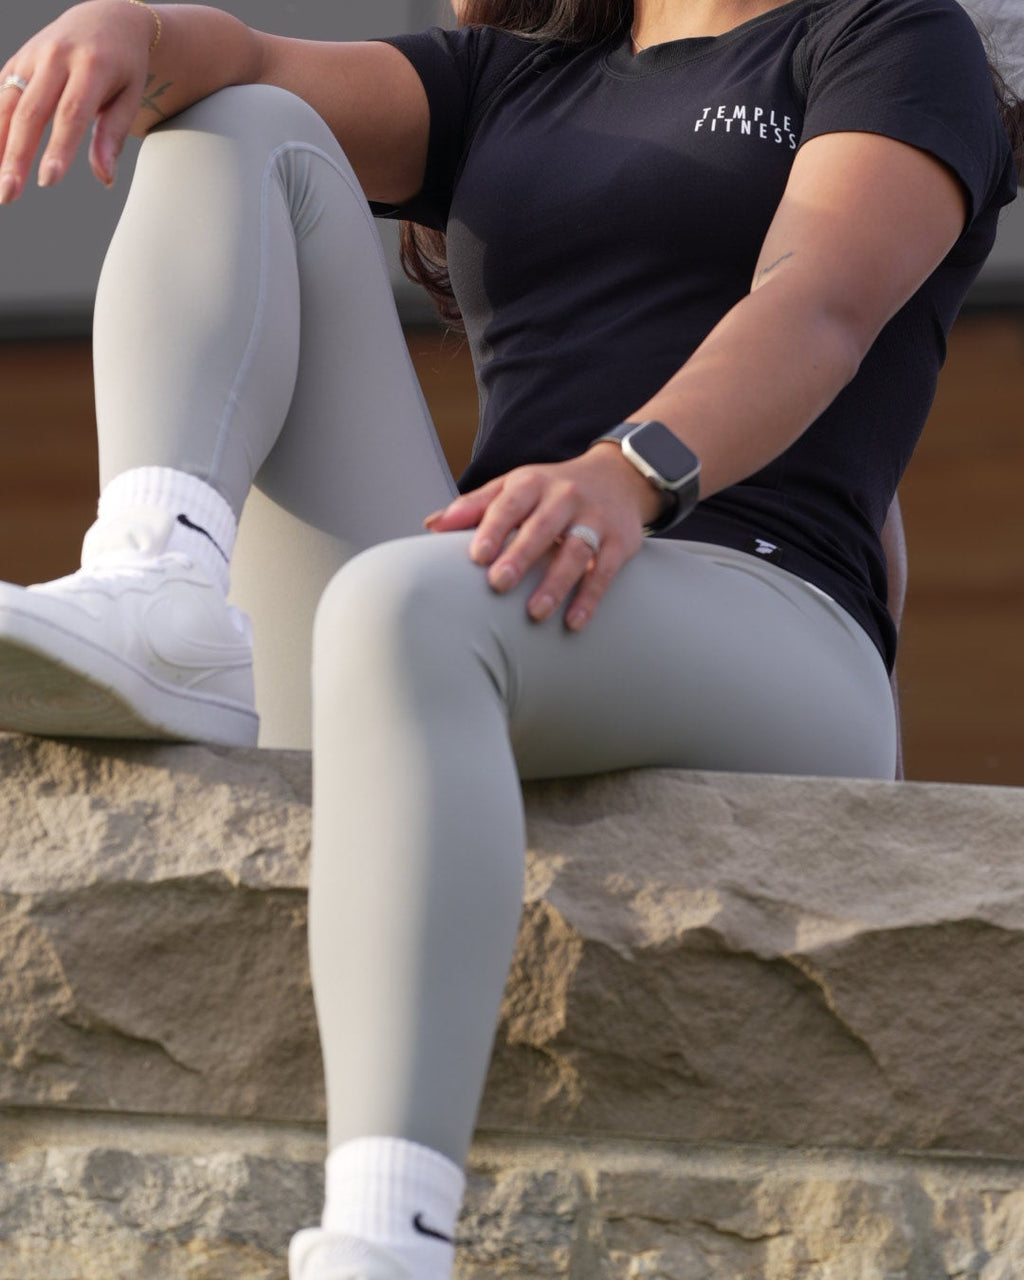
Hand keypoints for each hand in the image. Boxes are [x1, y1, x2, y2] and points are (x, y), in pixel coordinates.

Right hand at [0, 0, 154, 201]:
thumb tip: (104, 177)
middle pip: (31, 114)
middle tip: (9, 194)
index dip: (57, 149)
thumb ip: (113, 135)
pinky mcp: (17, 60)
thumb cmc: (124, 66)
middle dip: (16, 156)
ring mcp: (31, 56)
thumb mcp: (130, 97)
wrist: (107, 18)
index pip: (70, 114)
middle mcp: (55, 57)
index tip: (48, 181)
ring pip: (6, 104)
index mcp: (90, 66)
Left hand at [424, 444, 662, 630]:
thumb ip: (475, 507)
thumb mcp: (515, 487)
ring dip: (556, 582)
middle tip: (499, 584)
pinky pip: (604, 571)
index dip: (493, 528)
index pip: (510, 502)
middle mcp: (565, 496)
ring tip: (535, 613)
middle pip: (543, 526)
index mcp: (533, 482)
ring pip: (576, 549)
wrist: (619, 476)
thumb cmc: (551, 490)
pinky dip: (590, 596)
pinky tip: (573, 621)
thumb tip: (431, 526)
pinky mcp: (620, 541)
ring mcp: (595, 518)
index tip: (477, 556)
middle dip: (521, 555)